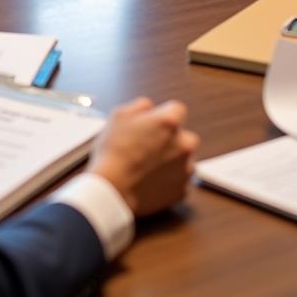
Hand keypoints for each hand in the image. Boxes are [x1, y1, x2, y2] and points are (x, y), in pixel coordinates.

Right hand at [88, 98, 198, 217]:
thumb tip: (148, 108)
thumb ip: (140, 106)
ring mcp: (185, 170)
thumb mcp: (119, 115)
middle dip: (169, 140)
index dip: (162, 115)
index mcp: (170, 122)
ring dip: (170, 161)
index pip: (177, 109)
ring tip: (146, 167)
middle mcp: (184, 144)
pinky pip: (178, 181)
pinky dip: (168, 181)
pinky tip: (149, 180)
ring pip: (182, 160)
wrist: (111, 190)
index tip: (152, 124)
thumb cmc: (113, 152)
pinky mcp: (182, 191)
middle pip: (183, 136)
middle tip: (147, 147)